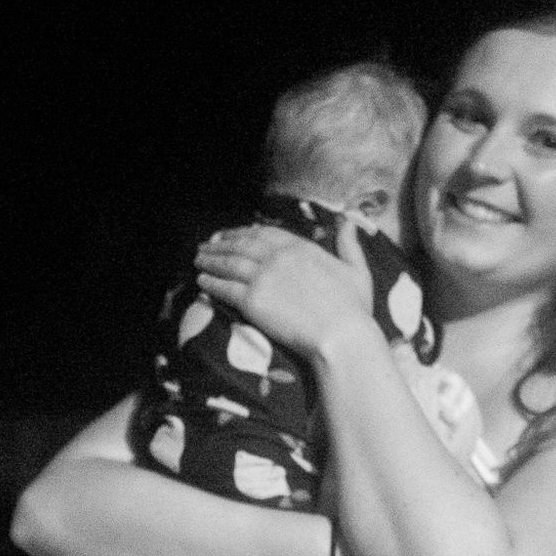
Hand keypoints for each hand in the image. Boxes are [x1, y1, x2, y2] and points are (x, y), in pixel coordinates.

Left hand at [194, 217, 374, 361]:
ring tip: (198, 258)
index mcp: (302, 247)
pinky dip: (210, 282)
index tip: (235, 234)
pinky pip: (225, 287)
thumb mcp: (357, 269)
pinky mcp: (252, 300)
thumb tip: (349, 218)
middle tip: (207, 244)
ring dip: (211, 260)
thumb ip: (349, 243)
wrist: (341, 337)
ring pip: (229, 263)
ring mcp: (263, 277)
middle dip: (222, 243)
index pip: (266, 233)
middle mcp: (279, 256)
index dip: (247, 232)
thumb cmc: (354, 309)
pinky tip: (201, 281)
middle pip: (243, 244)